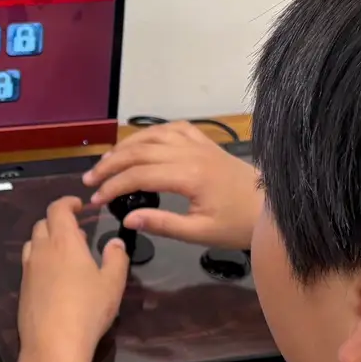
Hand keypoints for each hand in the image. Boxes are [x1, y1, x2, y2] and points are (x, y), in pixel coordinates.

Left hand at [17, 197, 129, 361]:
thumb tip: (115, 242)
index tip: (78, 205)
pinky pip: (29, 265)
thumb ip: (116, 258)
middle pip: (43, 224)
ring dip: (47, 241)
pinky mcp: (22, 290)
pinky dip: (41, 261)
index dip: (68, 202)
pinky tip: (55, 279)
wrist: (53, 344)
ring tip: (65, 254)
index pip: (58, 209)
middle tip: (77, 233)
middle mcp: (41, 251)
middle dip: (58, 222)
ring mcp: (28, 270)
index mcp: (64, 241)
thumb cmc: (88, 310)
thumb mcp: (113, 283)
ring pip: (33, 244)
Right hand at [83, 121, 263, 248]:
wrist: (271, 208)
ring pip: (153, 135)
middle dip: (110, 165)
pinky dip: (152, 132)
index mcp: (189, 176)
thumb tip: (127, 219)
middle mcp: (191, 153)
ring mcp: (199, 144)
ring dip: (126, 146)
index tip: (96, 201)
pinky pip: (173, 128)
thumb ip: (163, 224)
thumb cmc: (237, 225)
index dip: (113, 186)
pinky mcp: (206, 143)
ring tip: (107, 162)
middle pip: (140, 151)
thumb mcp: (200, 233)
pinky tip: (140, 142)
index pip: (139, 175)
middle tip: (90, 181)